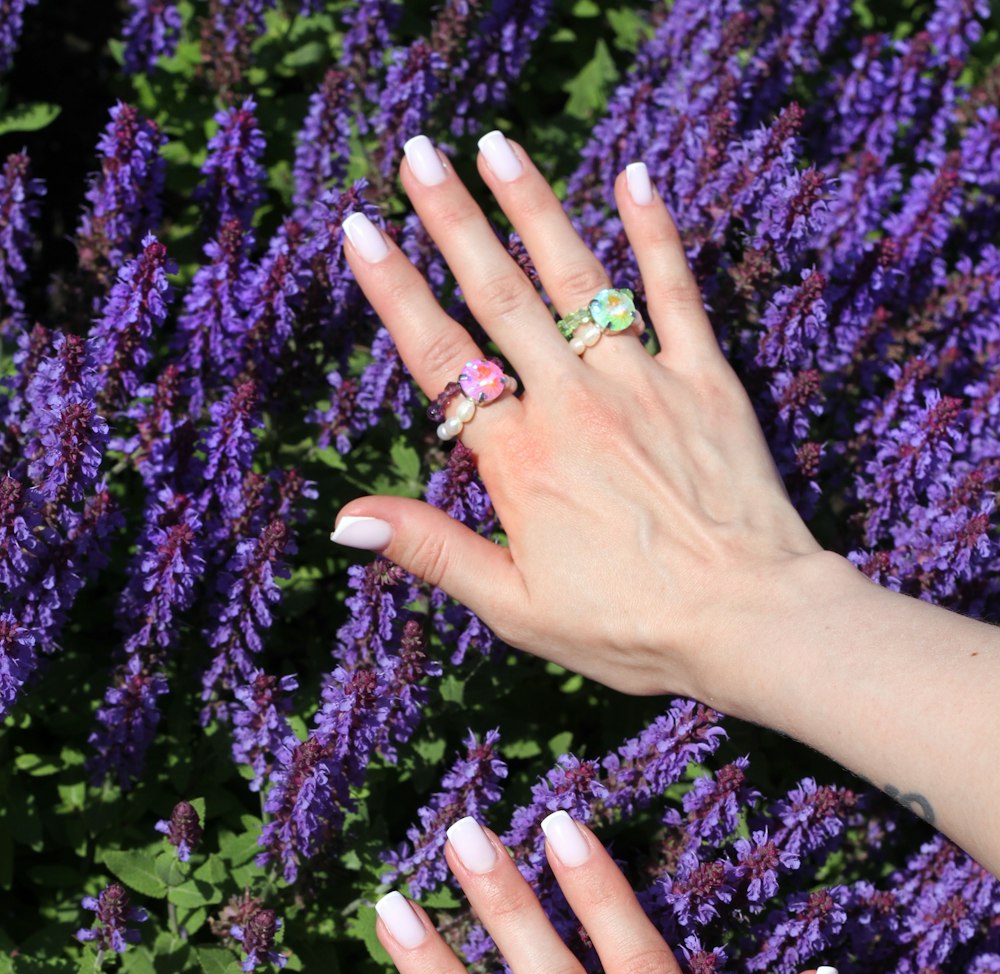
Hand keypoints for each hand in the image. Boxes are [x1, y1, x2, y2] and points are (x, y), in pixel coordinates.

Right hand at [332, 133, 824, 699]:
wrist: (750, 620)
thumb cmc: (632, 628)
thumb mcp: (515, 608)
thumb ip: (432, 551)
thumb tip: (345, 518)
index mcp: (519, 460)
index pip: (440, 360)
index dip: (394, 291)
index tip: (360, 231)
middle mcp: (572, 404)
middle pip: (499, 296)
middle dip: (452, 219)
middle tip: (417, 154)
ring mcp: (642, 384)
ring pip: (577, 278)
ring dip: (533, 207)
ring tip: (496, 147)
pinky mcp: (704, 382)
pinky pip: (675, 292)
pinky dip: (654, 234)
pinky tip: (633, 179)